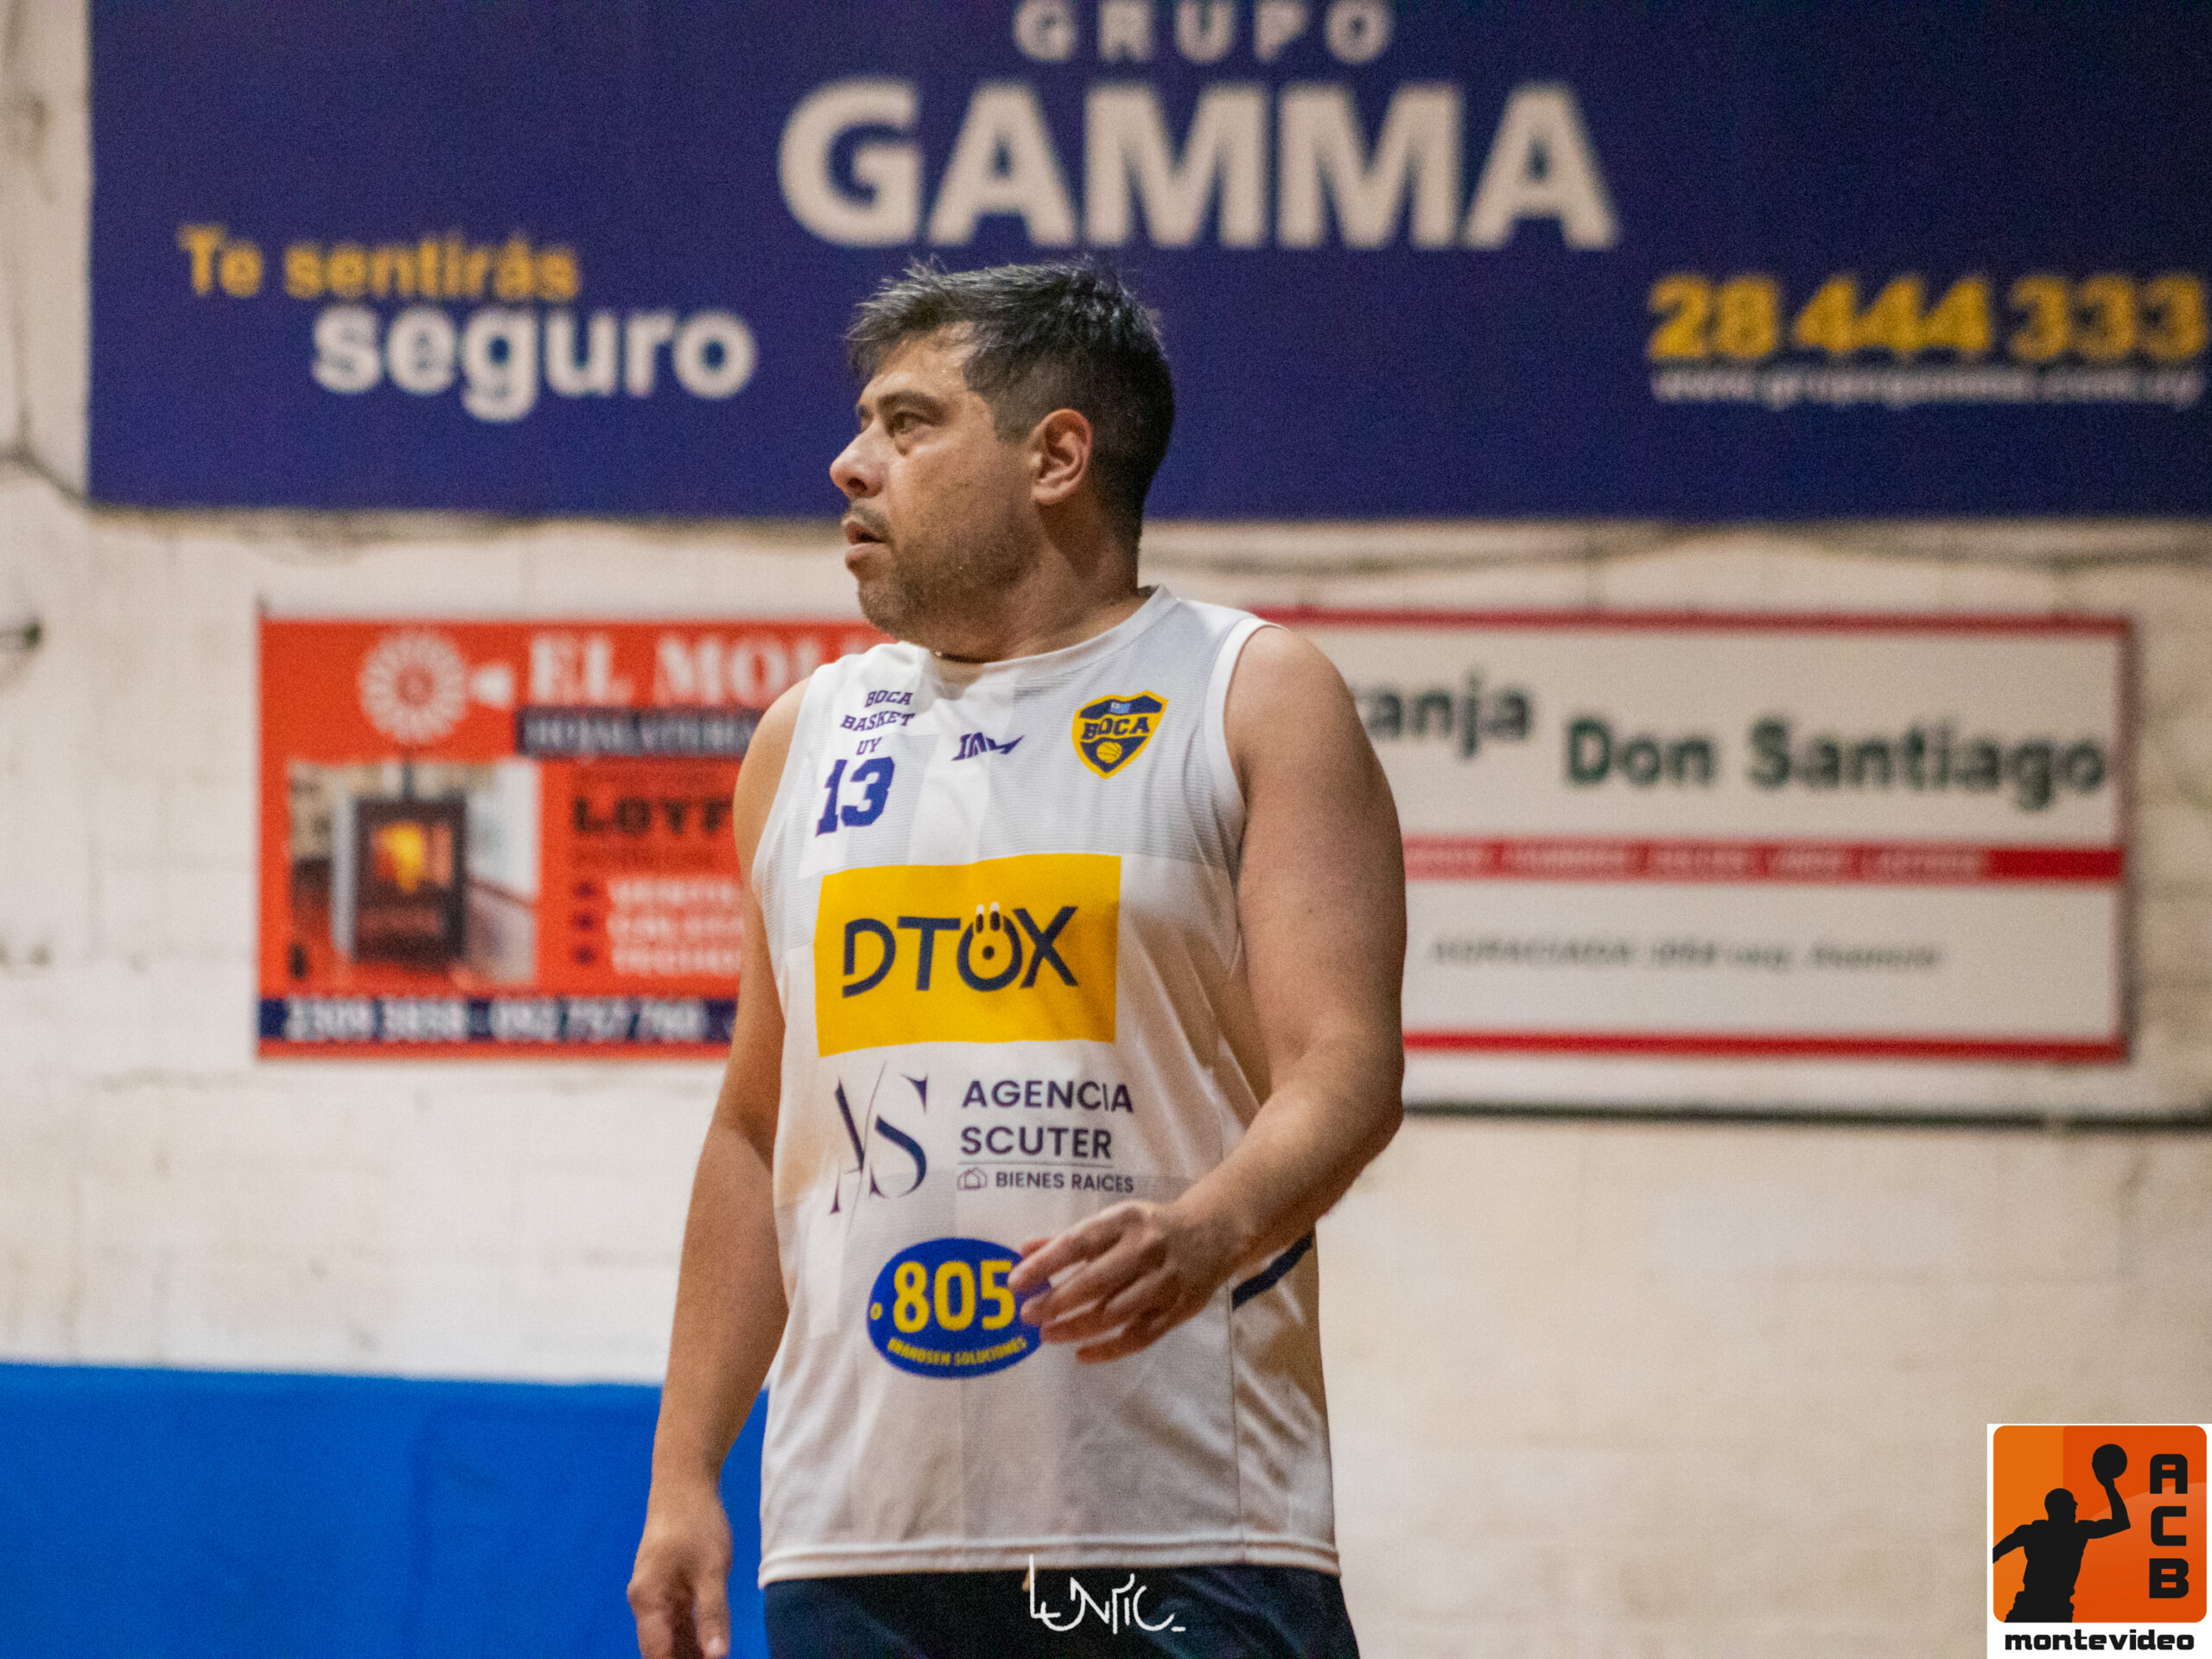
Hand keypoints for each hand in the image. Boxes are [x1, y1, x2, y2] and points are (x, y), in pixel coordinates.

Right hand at [629, 1475, 734, 1658]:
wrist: (684, 1484)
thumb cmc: (696, 1522)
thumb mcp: (711, 1569)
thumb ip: (712, 1615)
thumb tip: (716, 1657)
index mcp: (649, 1602)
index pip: (657, 1655)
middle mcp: (647, 1604)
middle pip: (662, 1650)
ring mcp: (657, 1596)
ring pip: (671, 1639)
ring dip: (689, 1655)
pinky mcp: (669, 1588)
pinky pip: (678, 1623)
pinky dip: (693, 1638)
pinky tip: (711, 1651)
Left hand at [1007, 1200, 1237, 1362]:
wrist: (1215, 1233)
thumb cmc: (1151, 1227)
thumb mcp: (1114, 1220)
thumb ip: (1069, 1237)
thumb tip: (1022, 1249)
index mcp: (1125, 1221)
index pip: (1078, 1243)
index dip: (1045, 1263)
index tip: (1016, 1281)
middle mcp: (1145, 1250)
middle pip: (1095, 1281)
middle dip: (1057, 1301)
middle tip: (1026, 1315)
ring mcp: (1164, 1282)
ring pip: (1115, 1313)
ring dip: (1077, 1327)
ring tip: (1047, 1335)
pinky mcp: (1177, 1309)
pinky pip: (1139, 1336)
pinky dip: (1109, 1349)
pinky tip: (1082, 1353)